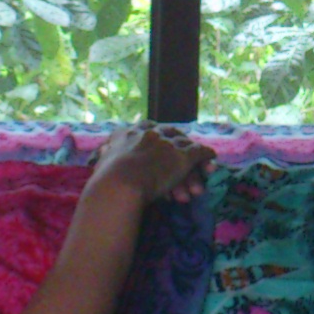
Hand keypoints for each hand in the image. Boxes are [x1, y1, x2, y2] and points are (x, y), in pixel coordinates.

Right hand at [91, 124, 213, 203]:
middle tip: (182, 154)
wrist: (120, 185)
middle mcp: (149, 133)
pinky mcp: (182, 155)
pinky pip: (198, 151)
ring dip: (191, 160)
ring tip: (197, 171)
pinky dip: (206, 156)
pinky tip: (211, 159)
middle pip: (169, 134)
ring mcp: (166, 142)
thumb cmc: (105, 181)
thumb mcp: (102, 161)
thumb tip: (103, 151)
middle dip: (177, 144)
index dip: (156, 136)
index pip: (147, 127)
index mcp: (127, 133)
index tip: (160, 142)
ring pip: (184, 146)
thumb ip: (107, 154)